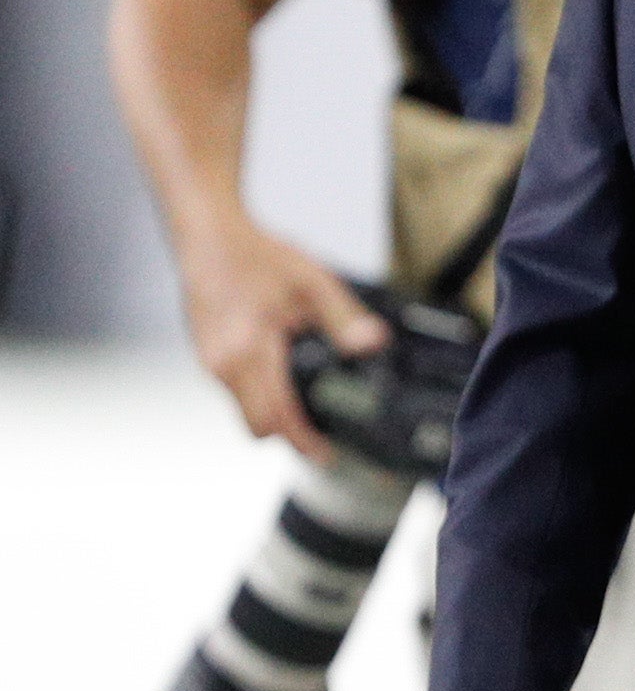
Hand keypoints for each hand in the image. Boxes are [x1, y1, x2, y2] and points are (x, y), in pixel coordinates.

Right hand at [179, 216, 389, 462]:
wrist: (208, 235)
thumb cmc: (255, 255)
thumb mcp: (313, 283)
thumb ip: (344, 319)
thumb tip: (372, 346)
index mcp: (247, 353)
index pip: (273, 419)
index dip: (302, 442)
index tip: (326, 455)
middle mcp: (220, 365)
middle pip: (255, 424)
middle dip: (289, 434)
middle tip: (323, 435)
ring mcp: (208, 361)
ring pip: (242, 407)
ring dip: (273, 411)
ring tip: (309, 405)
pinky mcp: (205, 354)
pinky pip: (234, 389)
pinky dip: (259, 392)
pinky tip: (284, 376)